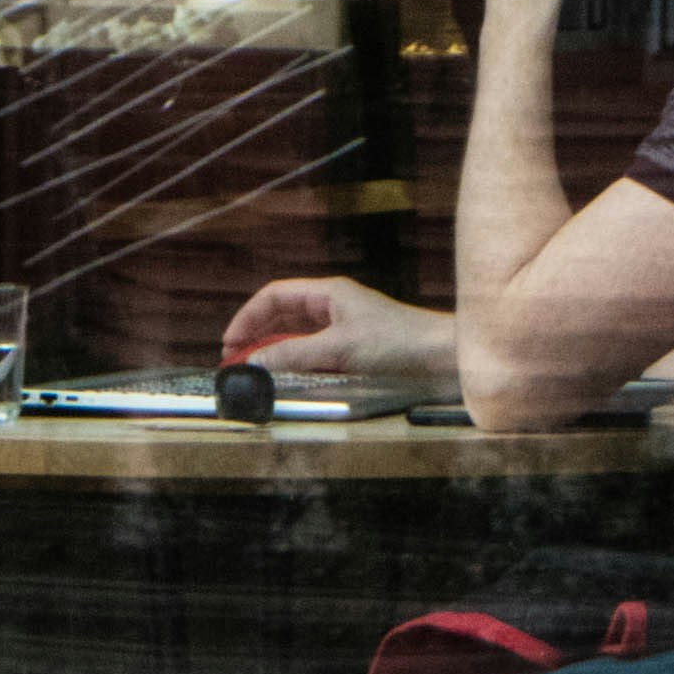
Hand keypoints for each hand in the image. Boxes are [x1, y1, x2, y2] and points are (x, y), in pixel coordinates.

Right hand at [219, 274, 457, 390]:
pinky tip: (290, 380)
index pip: (275, 296)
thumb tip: (255, 363)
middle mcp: (334, 309)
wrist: (444, 359)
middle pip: (282, 317)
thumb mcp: (340, 348)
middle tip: (237, 362)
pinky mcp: (354, 353)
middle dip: (257, 337)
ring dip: (276, 353)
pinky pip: (314, 355)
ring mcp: (344, 331)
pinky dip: (297, 365)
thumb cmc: (400, 342)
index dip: (248, 317)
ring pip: (297, 338)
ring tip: (258, 373)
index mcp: (329, 294)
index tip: (230, 343)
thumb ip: (295, 354)